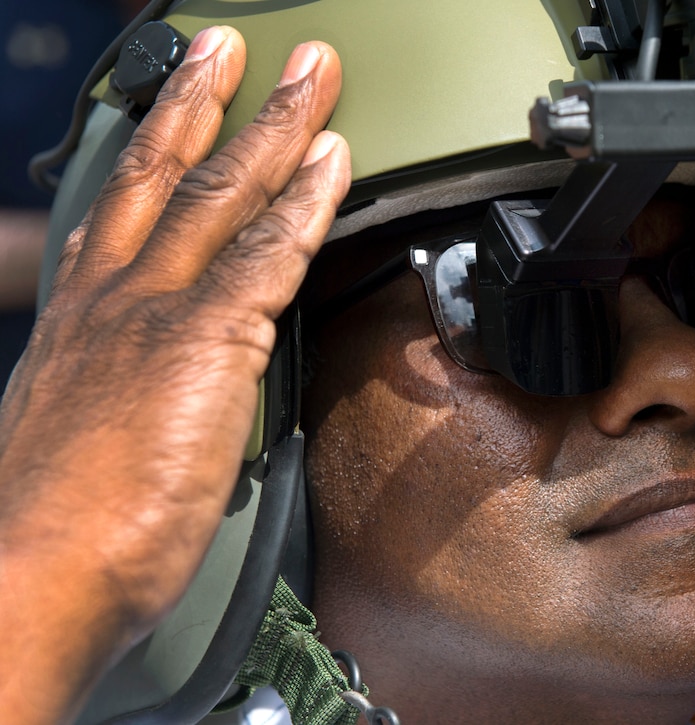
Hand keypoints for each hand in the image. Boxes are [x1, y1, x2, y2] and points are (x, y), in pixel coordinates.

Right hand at [0, 26, 349, 722]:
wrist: (37, 578)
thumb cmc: (61, 530)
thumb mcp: (82, 440)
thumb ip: (122, 396)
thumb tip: (156, 401)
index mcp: (80, 322)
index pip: (121, 215)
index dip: (149, 154)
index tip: (171, 115)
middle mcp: (110, 300)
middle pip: (165, 178)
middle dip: (205, 104)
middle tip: (232, 50)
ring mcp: (155, 312)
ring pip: (223, 195)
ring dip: (273, 128)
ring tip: (308, 77)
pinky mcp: (204, 341)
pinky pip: (269, 253)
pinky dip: (307, 201)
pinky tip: (336, 159)